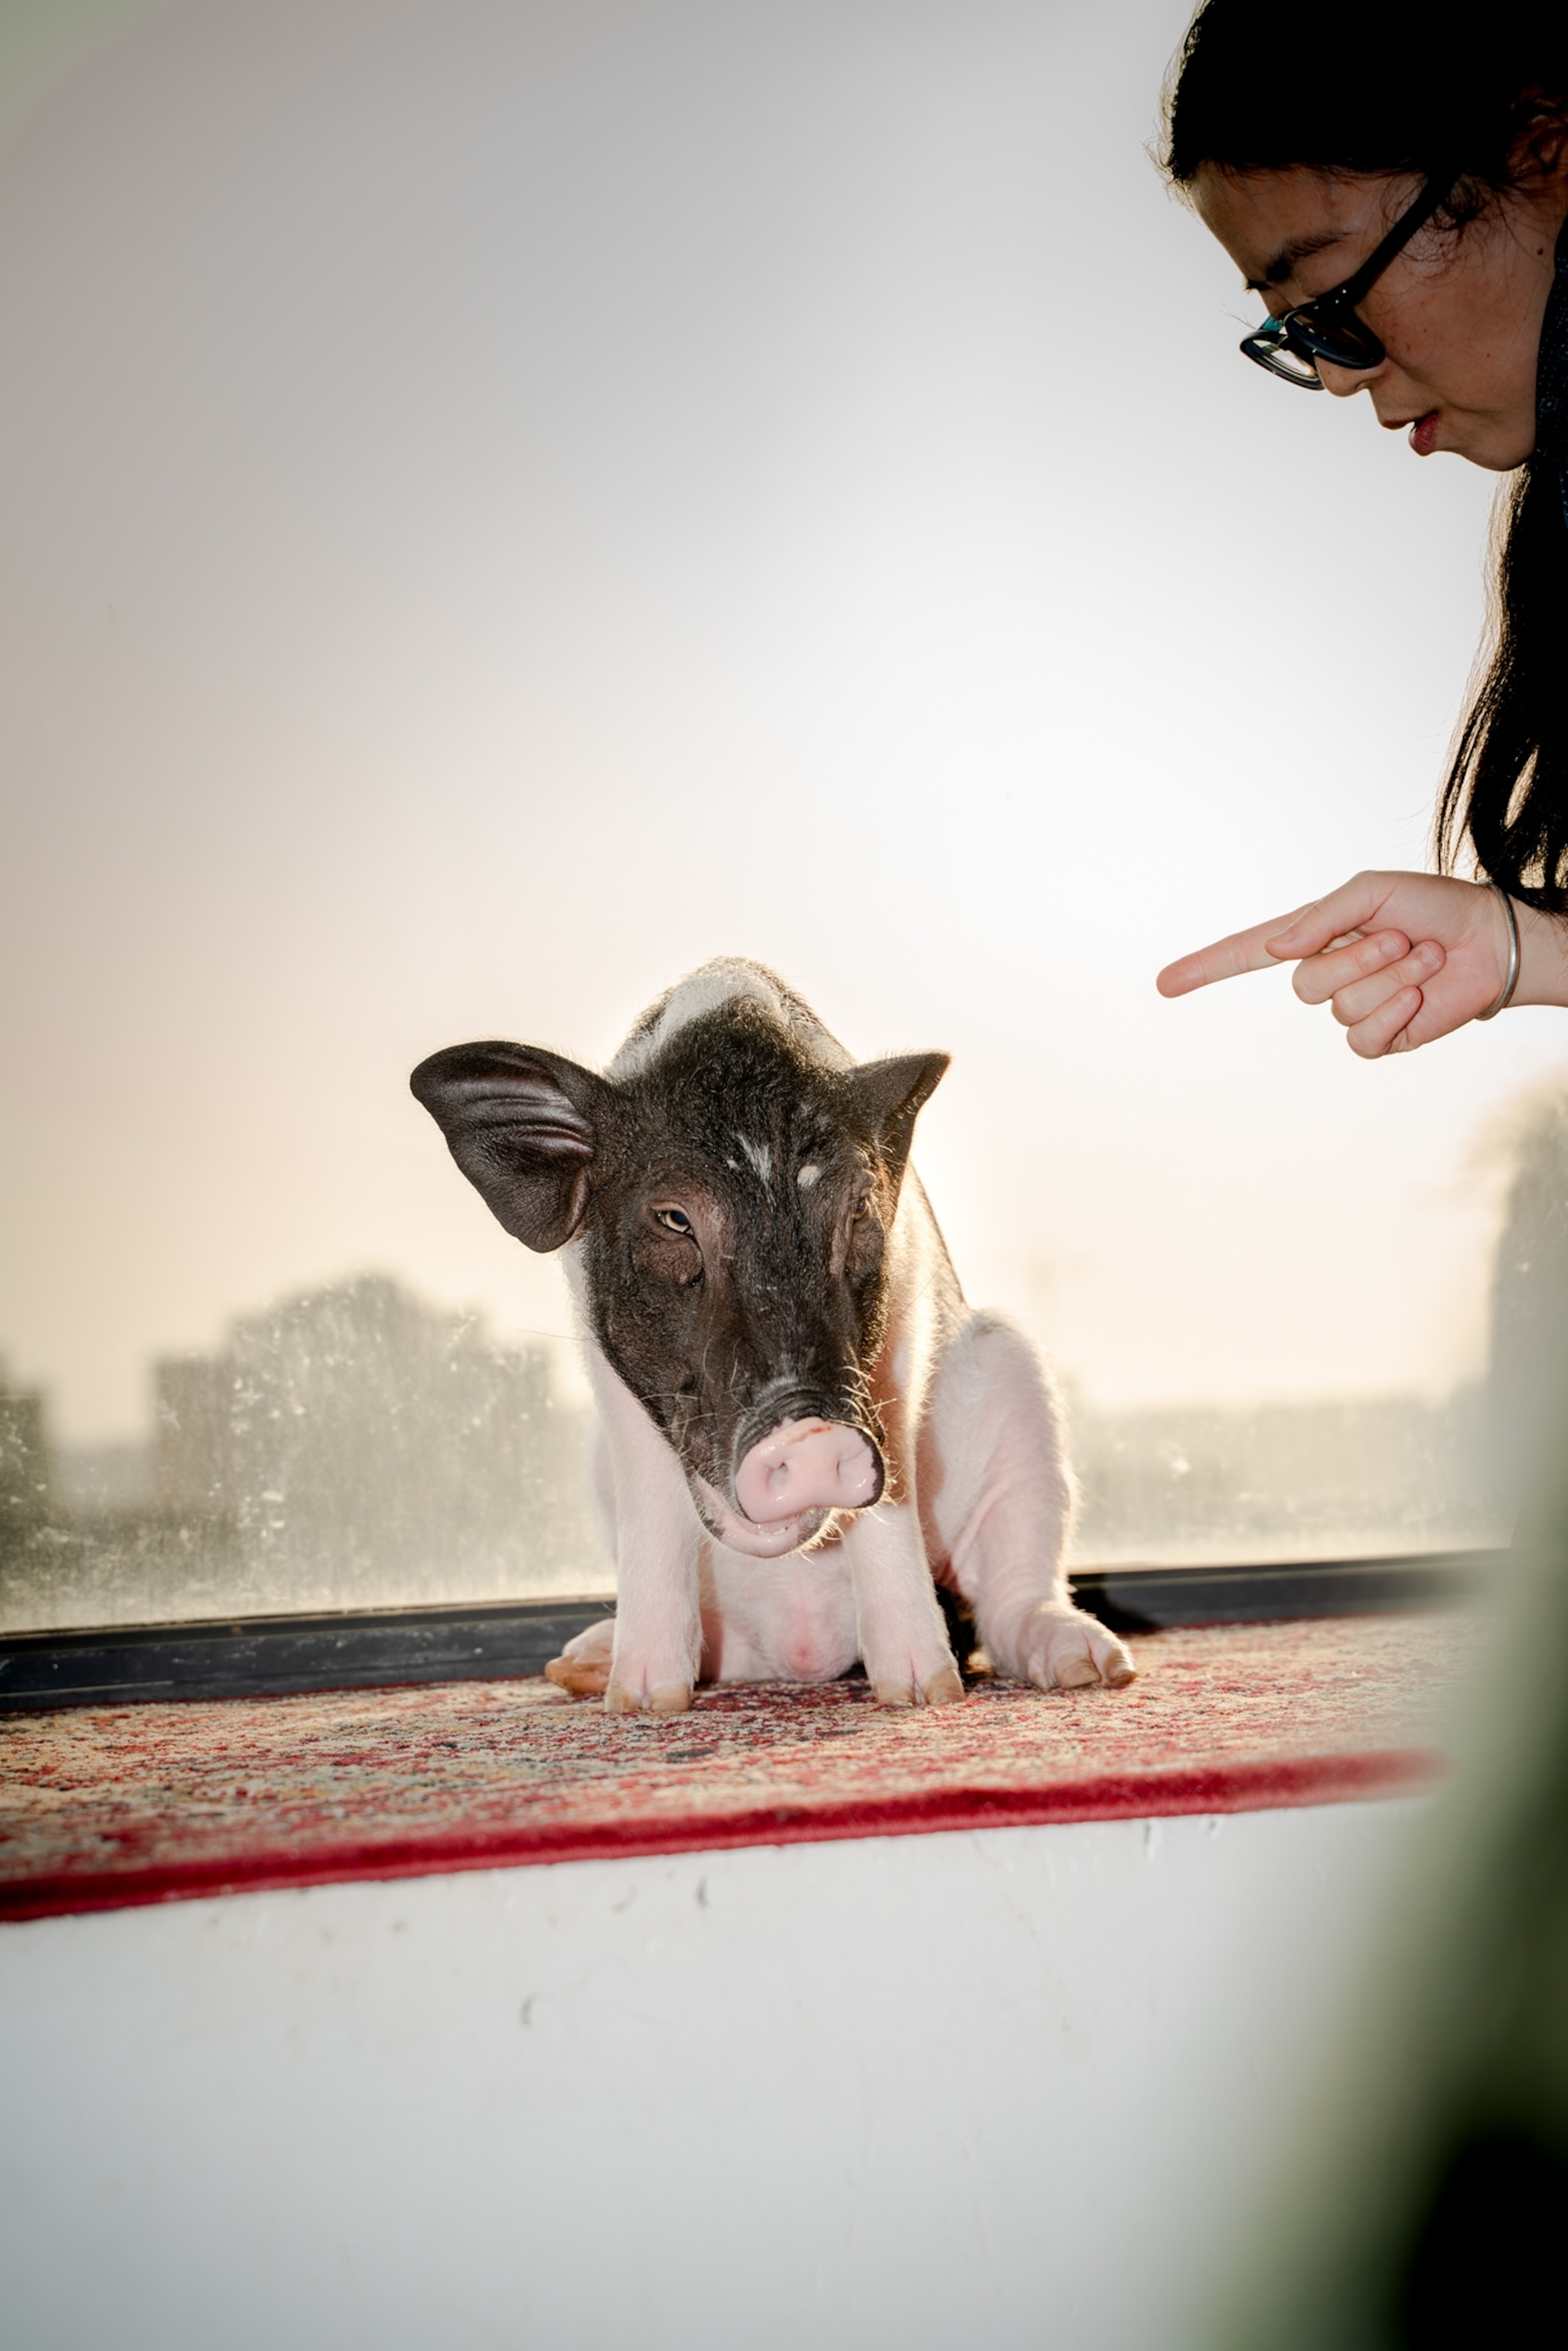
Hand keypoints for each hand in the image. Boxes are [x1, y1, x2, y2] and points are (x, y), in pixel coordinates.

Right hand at [1156, 872, 1516, 1056]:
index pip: (1246, 954)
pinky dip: (1394, 1012)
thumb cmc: (1432, 906)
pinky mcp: (1381, 1037)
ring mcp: (1351, 1008)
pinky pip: (1363, 1039)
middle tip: (1400, 938)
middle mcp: (1326, 973)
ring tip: (1421, 958)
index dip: (1205, 968)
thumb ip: (1320, 917)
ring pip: (1340, 1008)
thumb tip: (1277, 953)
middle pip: (1304, 984)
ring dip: (1390, 978)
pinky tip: (1420, 995)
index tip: (1164, 984)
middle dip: (1358, 957)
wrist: (1488, 941)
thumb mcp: (1372, 891)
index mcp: (1314, 935)